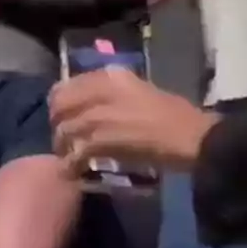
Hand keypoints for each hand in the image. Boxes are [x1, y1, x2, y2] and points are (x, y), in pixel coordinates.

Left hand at [49, 67, 219, 173]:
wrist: (190, 135)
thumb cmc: (175, 115)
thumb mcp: (142, 91)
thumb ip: (115, 94)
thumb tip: (94, 105)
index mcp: (111, 76)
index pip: (69, 85)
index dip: (60, 102)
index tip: (62, 114)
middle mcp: (100, 91)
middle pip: (60, 106)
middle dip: (56, 122)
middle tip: (62, 138)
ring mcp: (99, 115)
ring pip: (65, 130)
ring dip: (63, 145)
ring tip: (68, 157)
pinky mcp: (101, 140)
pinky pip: (75, 152)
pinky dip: (71, 164)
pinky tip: (74, 171)